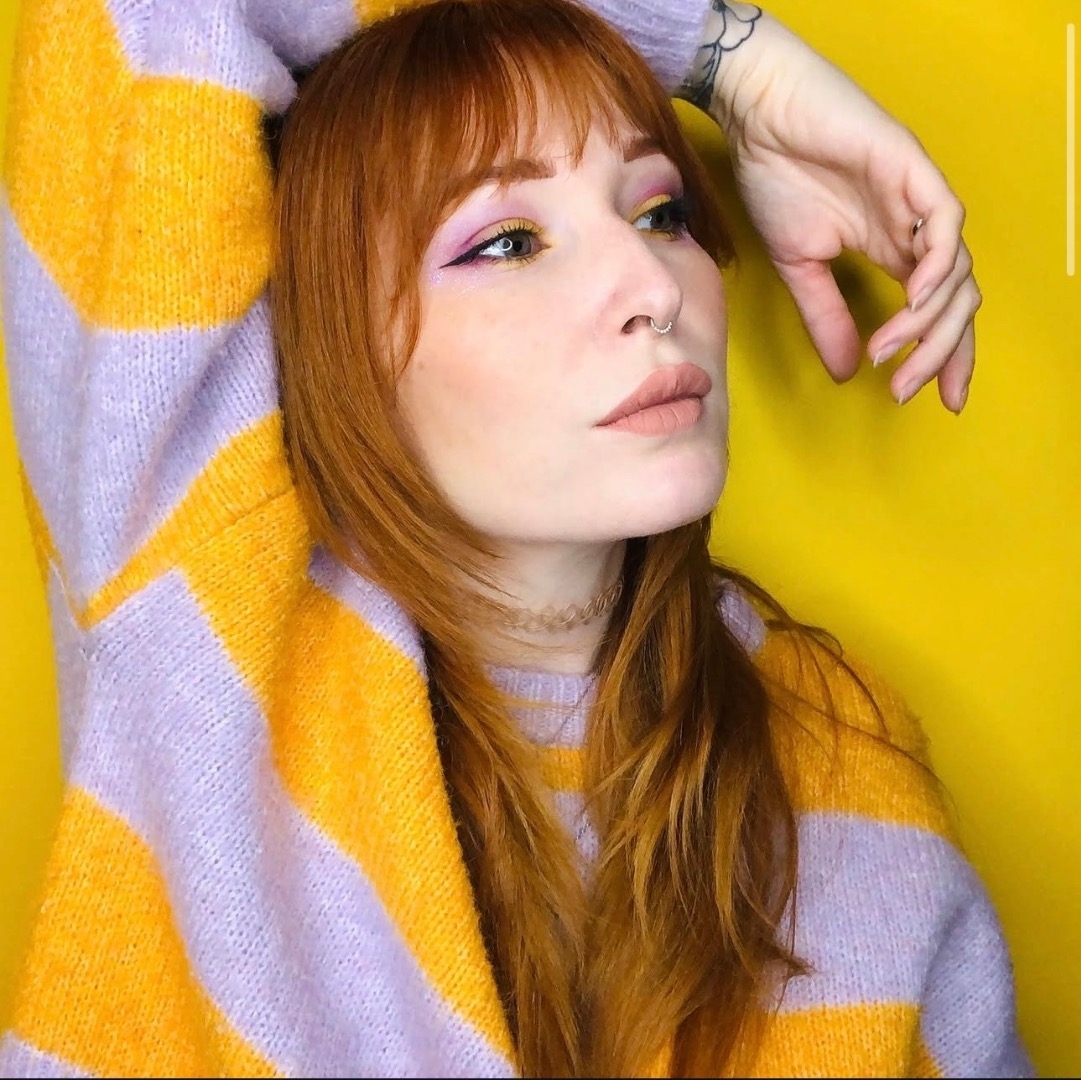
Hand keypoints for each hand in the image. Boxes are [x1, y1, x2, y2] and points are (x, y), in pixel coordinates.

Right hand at [686, 6, 979, 412]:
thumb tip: (848, 373)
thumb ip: (826, 317)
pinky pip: (947, 226)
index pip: (939, 310)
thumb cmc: (777, 178)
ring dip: (928, 323)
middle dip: (940, 354)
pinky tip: (914, 301)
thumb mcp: (798, 268)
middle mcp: (915, 229)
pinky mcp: (914, 171)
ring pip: (956, 273)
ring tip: (893, 352)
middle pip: (958, 302)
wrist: (760, 119)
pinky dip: (937, 269)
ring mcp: (919, 200)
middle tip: (907, 391)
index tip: (937, 400)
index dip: (945, 356)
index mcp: (893, 249)